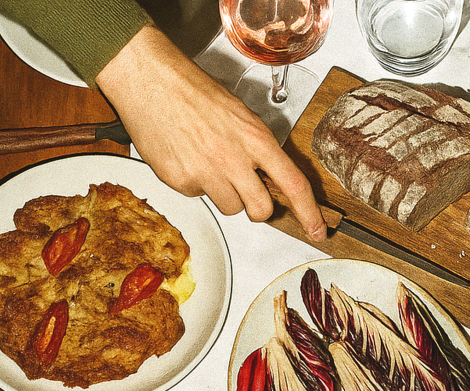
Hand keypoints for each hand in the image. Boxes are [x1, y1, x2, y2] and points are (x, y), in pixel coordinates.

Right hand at [95, 24, 326, 240]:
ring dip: (224, 195)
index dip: (309, 213)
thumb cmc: (197, 94)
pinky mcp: (182, 182)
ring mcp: (208, 173)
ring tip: (209, 163)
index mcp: (256, 139)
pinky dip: (196, 184)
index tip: (317, 230)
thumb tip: (271, 180)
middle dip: (257, 209)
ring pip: (230, 209)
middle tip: (247, 193)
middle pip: (261, 209)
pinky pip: (199, 197)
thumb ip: (259, 150)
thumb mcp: (241, 117)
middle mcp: (235, 159)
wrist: (151, 82)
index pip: (293, 184)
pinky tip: (188, 158)